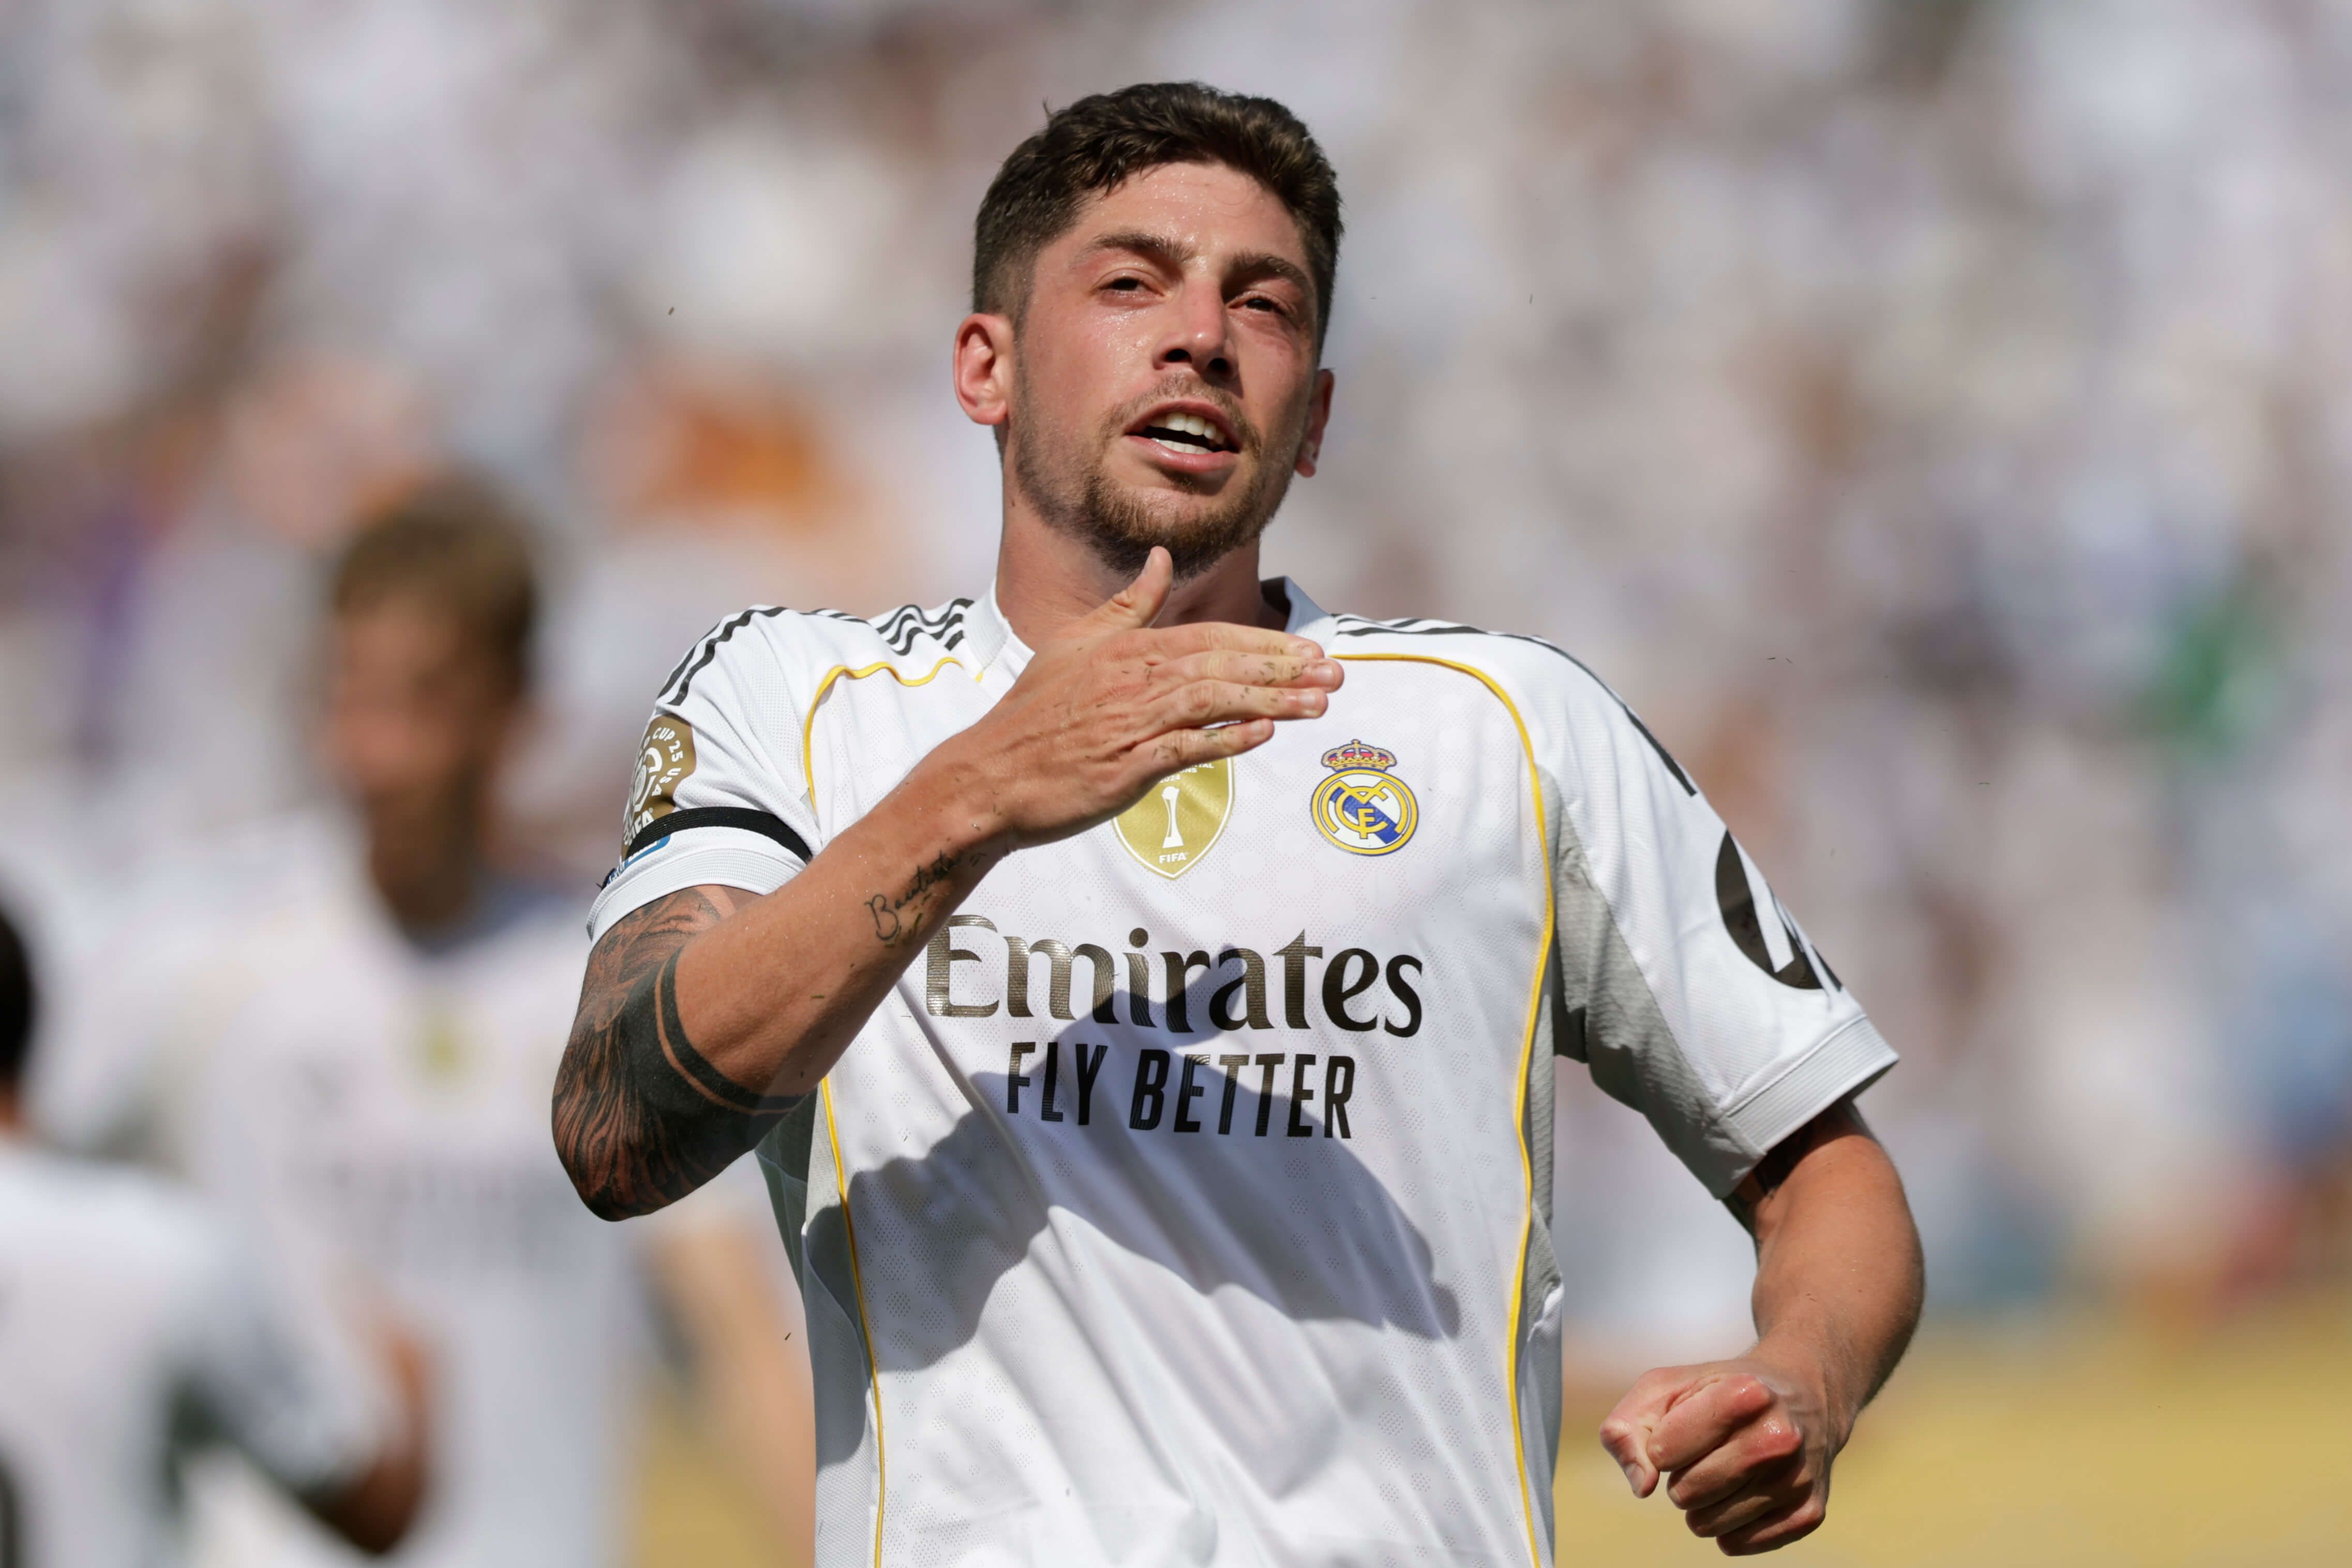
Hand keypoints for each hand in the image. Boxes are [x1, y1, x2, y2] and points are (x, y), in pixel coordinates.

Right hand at [929, 546, 1341, 851]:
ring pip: (1213, 702)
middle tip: (1336, 674)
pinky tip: (1264, 735)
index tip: (1311, 651)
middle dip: (1285, 668)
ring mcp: (1130, 722)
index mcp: (1127, 648)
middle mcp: (1133, 679)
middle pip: (1223, 665)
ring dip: (1272, 701)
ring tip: (1319, 705)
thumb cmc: (1035, 714)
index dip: (1265, 644)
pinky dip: (1226, 739)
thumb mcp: (1076, 644)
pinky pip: (1185, 749)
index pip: (1211, 639)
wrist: (989, 775)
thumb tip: (1159, 558)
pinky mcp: (1125, 766)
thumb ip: (1127, 605)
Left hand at [1598, 1355, 1837, 1554]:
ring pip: (1709, 1525)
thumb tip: (1642, 1486)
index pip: (1663, 1452)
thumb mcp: (1663, 1388)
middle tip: (1705, 1452)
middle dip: (1681, 1476)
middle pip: (1686, 1493)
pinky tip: (1745, 1491)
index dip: (1662, 1444)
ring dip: (1703, 1503)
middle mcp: (1780, 1437)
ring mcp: (1799, 1479)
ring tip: (1725, 1468)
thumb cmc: (1718, 1391)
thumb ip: (1627, 1429)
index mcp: (1745, 1394)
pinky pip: (1737, 1544)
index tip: (1683, 1426)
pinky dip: (1728, 1525)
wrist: (1801, 1396)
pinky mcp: (1809, 1514)